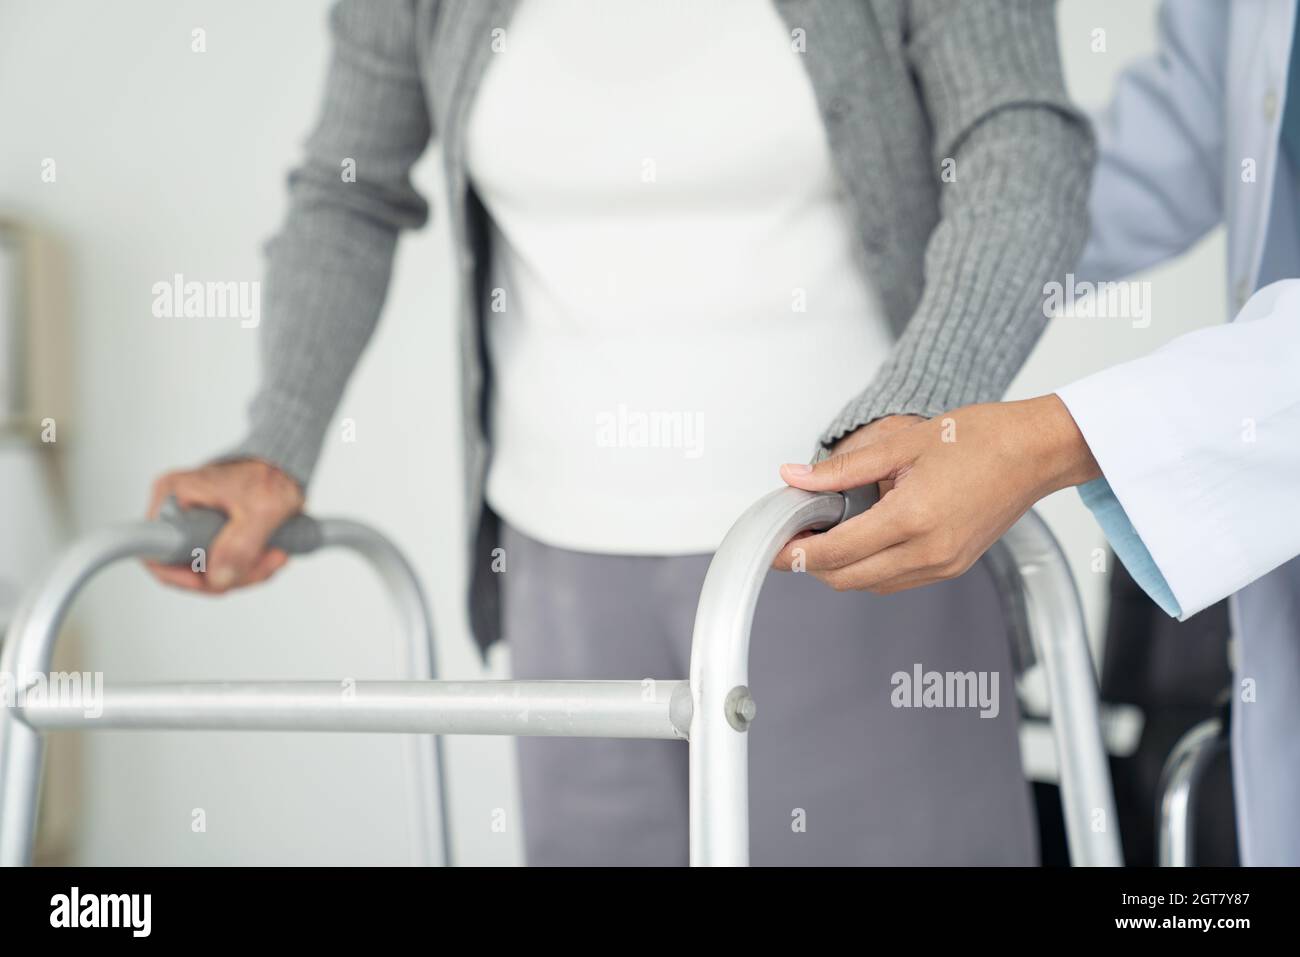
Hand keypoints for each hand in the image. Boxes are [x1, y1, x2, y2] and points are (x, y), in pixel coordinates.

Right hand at [145, 459, 304, 593]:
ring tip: (276, 555)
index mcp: (172, 495)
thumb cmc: (271, 475)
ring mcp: (191, 523)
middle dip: (230, 575)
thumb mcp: (261, 510)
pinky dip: (247, 566)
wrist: (285, 466)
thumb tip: (218, 579)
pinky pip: (222, 563)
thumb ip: (241, 545)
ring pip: (208, 570)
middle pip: (186, 568)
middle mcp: (175, 510)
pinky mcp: (208, 532)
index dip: (182, 578)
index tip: (217, 583)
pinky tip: (270, 554)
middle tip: (267, 564)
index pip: (155, 552)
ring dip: (245, 572)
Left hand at [773, 395, 1099, 593]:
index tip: (775, 545)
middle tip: (791, 538)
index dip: (797, 552)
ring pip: (870, 584)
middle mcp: (929, 551)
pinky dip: (869, 567)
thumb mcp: (902, 443)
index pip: (837, 551)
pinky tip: (860, 539)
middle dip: (812, 564)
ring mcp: (942, 564)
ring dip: (840, 568)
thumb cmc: (981, 439)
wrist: (1036, 451)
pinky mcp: (952, 566)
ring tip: (823, 534)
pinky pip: (896, 580)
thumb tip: (796, 477)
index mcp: (913, 518)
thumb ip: (843, 468)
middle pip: (847, 578)